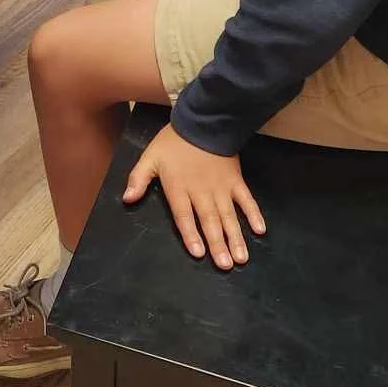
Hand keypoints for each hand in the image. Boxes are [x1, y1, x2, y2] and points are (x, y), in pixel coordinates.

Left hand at [123, 122, 265, 267]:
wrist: (203, 120)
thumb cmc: (174, 142)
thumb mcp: (150, 157)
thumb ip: (139, 179)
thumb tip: (127, 199)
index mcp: (180, 188)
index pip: (184, 215)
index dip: (191, 234)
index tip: (199, 253)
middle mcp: (202, 191)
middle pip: (210, 220)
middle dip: (218, 244)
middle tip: (227, 265)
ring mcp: (222, 187)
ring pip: (229, 215)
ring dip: (236, 237)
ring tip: (242, 258)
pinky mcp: (236, 180)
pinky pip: (247, 199)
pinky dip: (253, 214)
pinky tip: (260, 230)